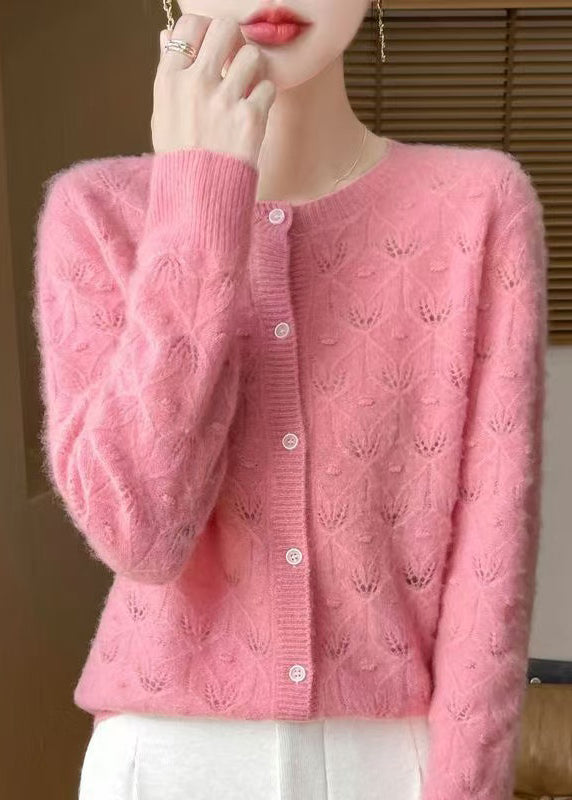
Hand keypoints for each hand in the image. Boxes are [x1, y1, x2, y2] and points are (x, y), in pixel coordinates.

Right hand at [152, 14, 275, 168]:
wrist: (199, 197)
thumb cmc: (179, 158)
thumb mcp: (161, 115)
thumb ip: (168, 73)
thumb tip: (167, 37)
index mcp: (170, 81)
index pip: (189, 26)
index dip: (204, 31)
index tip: (210, 46)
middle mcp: (196, 84)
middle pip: (224, 28)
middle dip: (232, 41)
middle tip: (233, 60)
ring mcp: (224, 100)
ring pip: (251, 55)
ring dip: (252, 68)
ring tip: (246, 87)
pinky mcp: (250, 117)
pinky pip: (268, 87)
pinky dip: (264, 96)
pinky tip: (254, 110)